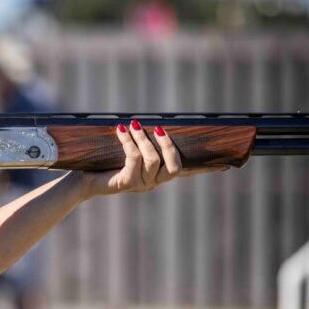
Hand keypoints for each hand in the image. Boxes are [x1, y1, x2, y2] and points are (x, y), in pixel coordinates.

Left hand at [80, 120, 227, 197]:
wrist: (82, 181)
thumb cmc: (105, 163)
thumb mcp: (127, 152)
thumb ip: (144, 143)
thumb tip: (155, 124)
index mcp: (158, 176)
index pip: (186, 171)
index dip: (206, 169)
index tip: (226, 164)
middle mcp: (153, 183)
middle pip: (174, 167)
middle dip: (168, 144)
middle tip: (156, 128)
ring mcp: (140, 185)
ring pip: (152, 160)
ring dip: (143, 139)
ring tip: (133, 125)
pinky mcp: (125, 183)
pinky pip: (133, 159)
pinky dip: (128, 142)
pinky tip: (121, 131)